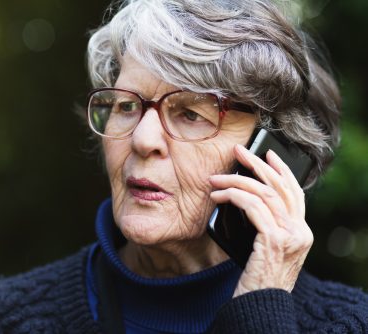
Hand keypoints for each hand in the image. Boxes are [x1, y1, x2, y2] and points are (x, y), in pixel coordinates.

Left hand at [208, 144, 312, 297]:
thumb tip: (244, 198)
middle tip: (239, 151)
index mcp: (301, 232)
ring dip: (236, 181)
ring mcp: (290, 236)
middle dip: (257, 165)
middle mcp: (301, 232)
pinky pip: (251, 207)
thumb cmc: (257, 279)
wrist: (259, 306)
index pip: (294, 193)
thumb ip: (266, 226)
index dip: (281, 171)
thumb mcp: (266, 249)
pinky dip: (232, 197)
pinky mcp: (274, 240)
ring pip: (263, 194)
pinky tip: (217, 197)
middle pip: (280, 187)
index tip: (267, 154)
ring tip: (215, 180)